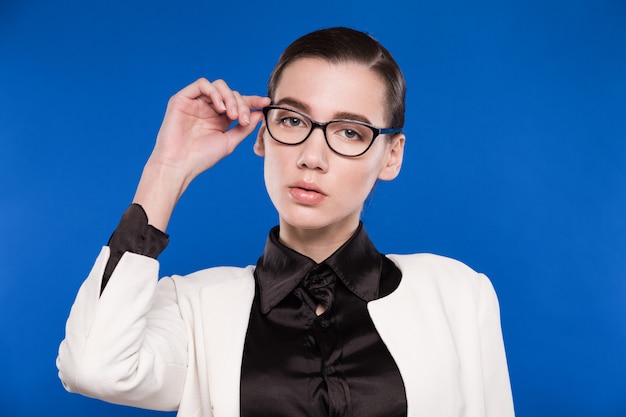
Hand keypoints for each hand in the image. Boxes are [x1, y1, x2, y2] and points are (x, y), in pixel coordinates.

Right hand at [149, 78, 269, 184]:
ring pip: (218, 86)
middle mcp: (208, 108)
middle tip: (242, 119)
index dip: (253, 101)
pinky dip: (215, 93)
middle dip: (241, 104)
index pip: (238, 103)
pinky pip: (202, 84)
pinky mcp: (183, 98)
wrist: (179, 165)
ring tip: (231, 115)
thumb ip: (244, 127)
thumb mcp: (229, 142)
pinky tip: (220, 108)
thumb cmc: (202, 157)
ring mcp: (195, 102)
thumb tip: (260, 114)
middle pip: (231, 93)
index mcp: (219, 119)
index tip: (266, 103)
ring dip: (229, 97)